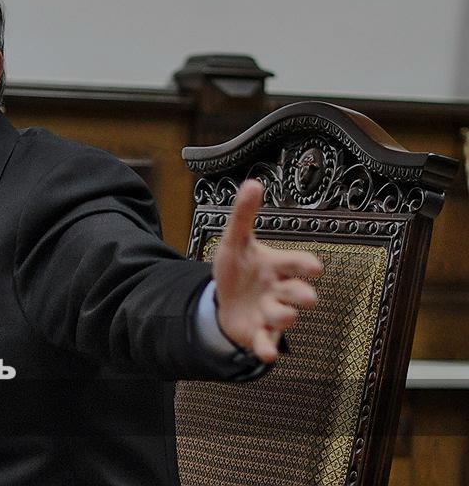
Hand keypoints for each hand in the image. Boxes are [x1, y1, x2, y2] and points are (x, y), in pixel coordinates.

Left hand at [212, 180, 322, 362]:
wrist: (224, 301)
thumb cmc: (237, 270)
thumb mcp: (235, 240)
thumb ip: (244, 214)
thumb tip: (252, 183)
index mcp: (276, 266)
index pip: (295, 263)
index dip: (303, 265)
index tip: (313, 267)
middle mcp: (278, 290)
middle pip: (297, 293)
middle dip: (302, 295)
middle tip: (307, 298)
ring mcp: (271, 313)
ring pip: (283, 317)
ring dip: (283, 316)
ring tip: (280, 315)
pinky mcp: (260, 333)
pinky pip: (267, 343)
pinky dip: (267, 349)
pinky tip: (266, 355)